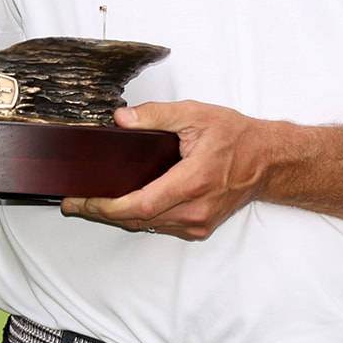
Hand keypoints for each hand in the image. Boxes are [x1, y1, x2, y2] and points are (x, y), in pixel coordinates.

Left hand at [60, 101, 277, 239]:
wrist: (268, 161)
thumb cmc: (236, 137)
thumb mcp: (196, 114)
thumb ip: (156, 115)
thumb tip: (121, 120)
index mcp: (192, 181)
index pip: (139, 205)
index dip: (106, 207)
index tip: (82, 200)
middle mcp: (195, 209)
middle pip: (137, 220)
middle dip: (102, 212)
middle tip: (74, 202)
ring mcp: (198, 223)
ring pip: (148, 226)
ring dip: (118, 217)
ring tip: (92, 203)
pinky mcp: (200, 228)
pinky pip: (162, 227)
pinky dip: (140, 218)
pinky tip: (124, 206)